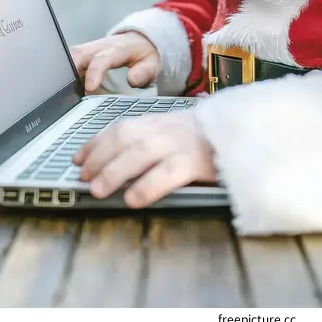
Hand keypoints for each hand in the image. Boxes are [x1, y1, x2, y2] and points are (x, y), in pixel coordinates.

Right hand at [70, 32, 160, 93]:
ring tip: (67, 96)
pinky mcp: (83, 56)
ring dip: (66, 76)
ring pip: (71, 58)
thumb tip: (132, 80)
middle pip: (79, 54)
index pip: (102, 58)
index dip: (94, 72)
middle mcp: (99, 46)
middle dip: (70, 72)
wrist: (140, 41)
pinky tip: (69, 93)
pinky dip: (68, 77)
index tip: (90, 88)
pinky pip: (71, 63)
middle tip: (69, 94)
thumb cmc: (144, 55)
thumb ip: (144, 72)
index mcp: (117, 48)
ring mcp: (89, 50)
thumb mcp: (152, 64)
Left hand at [73, 112, 216, 205]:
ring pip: (141, 153)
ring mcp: (180, 143)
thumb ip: (147, 139)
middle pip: (125, 138)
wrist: (242, 133)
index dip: (95, 144)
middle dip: (100, 158)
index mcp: (157, 122)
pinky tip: (133, 199)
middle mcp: (165, 129)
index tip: (78, 159)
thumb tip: (111, 159)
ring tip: (98, 190)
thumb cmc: (204, 139)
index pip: (119, 128)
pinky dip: (147, 186)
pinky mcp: (196, 162)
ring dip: (114, 171)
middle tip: (84, 177)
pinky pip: (167, 173)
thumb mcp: (173, 132)